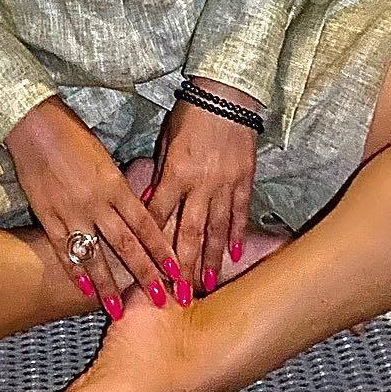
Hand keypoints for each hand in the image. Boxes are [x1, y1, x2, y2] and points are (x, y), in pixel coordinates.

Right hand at [4, 97, 186, 314]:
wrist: (34, 125)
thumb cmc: (73, 135)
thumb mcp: (105, 158)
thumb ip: (121, 186)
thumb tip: (139, 209)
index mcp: (114, 184)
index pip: (145, 224)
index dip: (162, 250)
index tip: (178, 272)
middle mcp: (96, 202)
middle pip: (126, 245)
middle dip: (145, 274)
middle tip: (161, 300)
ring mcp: (71, 212)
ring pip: (95, 255)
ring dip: (109, 284)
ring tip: (118, 309)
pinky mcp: (48, 216)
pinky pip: (64, 249)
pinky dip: (75, 270)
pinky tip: (84, 288)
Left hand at [145, 78, 259, 293]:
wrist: (227, 95)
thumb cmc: (190, 113)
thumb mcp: (166, 140)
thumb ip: (160, 173)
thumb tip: (149, 201)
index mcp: (175, 173)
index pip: (159, 215)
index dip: (152, 244)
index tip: (146, 268)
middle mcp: (200, 184)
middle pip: (188, 233)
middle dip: (182, 267)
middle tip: (177, 296)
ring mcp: (225, 184)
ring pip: (216, 229)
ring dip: (210, 259)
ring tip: (205, 285)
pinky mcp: (244, 180)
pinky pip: (240, 212)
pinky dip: (237, 234)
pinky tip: (234, 255)